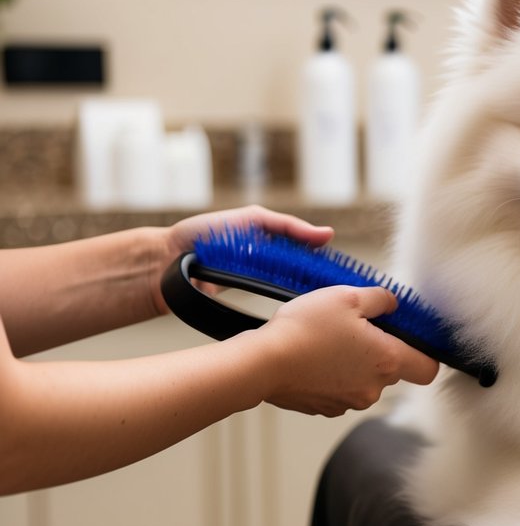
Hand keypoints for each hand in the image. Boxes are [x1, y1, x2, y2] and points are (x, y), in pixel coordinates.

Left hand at [151, 206, 334, 314]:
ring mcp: (260, 284)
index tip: (343, 270)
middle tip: (335, 286)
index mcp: (274, 243)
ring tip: (322, 296)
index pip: (310, 254)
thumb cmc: (206, 233)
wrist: (170, 260)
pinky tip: (300, 305)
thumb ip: (290, 227)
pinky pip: (274, 304)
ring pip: (293, 291)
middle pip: (305, 275)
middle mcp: (271, 264)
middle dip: (320, 281)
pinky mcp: (249, 302)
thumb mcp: (253, 219)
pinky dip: (287, 304)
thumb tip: (327, 234)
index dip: (327, 262)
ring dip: (306, 294)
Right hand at [256, 285, 438, 415]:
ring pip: (364, 379)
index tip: (412, 340)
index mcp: (387, 361)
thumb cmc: (304, 330)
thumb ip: (380, 299)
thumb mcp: (347, 296)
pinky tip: (314, 356)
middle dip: (380, 349)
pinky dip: (332, 374)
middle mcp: (373, 388)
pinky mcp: (325, 408)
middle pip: (393, 370)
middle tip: (355, 327)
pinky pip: (340, 388)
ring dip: (354, 362)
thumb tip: (393, 304)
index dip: (426, 354)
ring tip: (329, 340)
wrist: (261, 363)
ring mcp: (349, 402)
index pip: (429, 369)